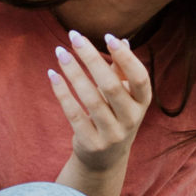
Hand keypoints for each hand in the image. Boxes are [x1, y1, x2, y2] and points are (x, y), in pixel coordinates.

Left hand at [48, 30, 151, 173]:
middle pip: (111, 86)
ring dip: (73, 72)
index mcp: (142, 103)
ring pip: (90, 99)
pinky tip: (52, 74)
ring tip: (60, 52)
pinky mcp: (91, 142)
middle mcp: (131, 120)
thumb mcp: (124, 96)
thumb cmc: (115, 116)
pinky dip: (62, 92)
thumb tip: (121, 40)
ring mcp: (111, 134)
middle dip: (91, 58)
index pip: (139, 78)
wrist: (105, 159)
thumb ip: (122, 71)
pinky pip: (74, 113)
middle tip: (74, 36)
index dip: (126, 57)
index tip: (107, 37)